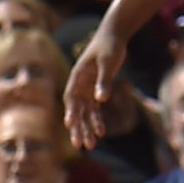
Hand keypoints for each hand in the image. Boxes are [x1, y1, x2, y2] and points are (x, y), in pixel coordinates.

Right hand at [64, 27, 127, 149]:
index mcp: (77, 77)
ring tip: (91, 145)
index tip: (70, 125)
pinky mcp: (96, 90)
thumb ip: (104, 81)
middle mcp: (79, 85)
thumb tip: (101, 99)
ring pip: (84, 112)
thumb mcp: (108, 62)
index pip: (71, 98)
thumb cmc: (109, 47)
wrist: (113, 37)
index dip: (70, 112)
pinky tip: (101, 132)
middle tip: (79, 145)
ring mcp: (86, 88)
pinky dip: (96, 120)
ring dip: (86, 128)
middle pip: (76, 109)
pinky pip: (94, 109)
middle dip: (77, 127)